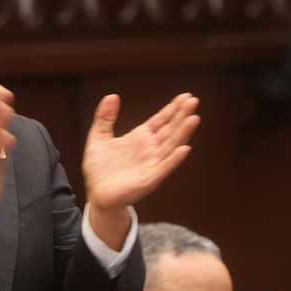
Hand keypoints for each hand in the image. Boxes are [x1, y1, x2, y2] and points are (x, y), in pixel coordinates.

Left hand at [83, 93, 199, 247]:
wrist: (96, 194)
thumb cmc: (99, 169)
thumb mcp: (98, 138)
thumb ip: (105, 117)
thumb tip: (111, 96)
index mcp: (140, 138)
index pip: (160, 120)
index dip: (172, 109)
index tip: (185, 96)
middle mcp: (150, 149)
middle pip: (170, 129)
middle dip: (182, 115)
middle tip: (193, 100)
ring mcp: (152, 163)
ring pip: (171, 145)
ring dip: (183, 132)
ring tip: (194, 118)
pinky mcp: (149, 178)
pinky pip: (164, 167)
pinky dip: (174, 159)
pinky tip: (184, 148)